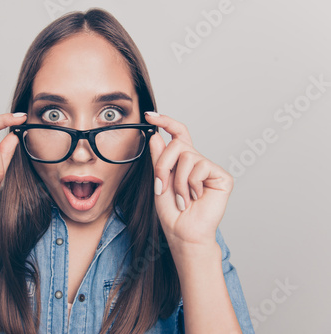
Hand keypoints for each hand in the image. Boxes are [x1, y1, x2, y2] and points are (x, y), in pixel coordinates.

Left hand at [144, 112, 233, 247]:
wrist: (183, 232)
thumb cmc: (172, 212)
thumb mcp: (160, 182)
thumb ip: (159, 159)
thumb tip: (156, 135)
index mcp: (182, 161)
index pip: (177, 134)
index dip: (165, 121)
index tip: (150, 115)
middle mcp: (197, 161)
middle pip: (177, 144)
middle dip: (163, 165)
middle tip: (162, 186)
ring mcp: (210, 168)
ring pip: (187, 157)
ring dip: (177, 181)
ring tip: (182, 198)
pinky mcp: (222, 176)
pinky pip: (200, 168)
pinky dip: (191, 185)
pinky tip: (196, 197)